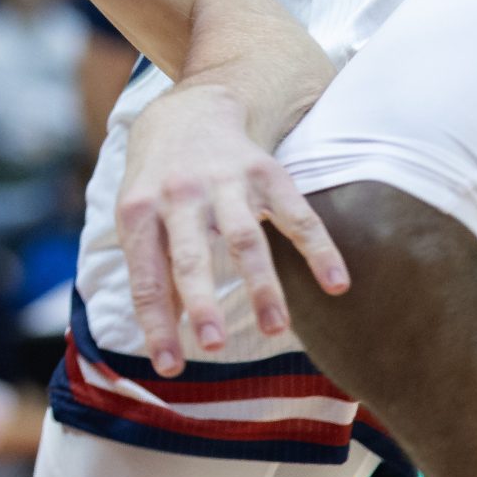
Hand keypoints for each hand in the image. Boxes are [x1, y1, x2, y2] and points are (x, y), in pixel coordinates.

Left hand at [116, 83, 349, 376]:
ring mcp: (224, 181)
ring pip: (245, 237)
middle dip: (201, 299)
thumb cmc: (159, 181)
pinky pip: (296, 213)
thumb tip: (162, 344)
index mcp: (139, 211)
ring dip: (261, 284)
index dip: (157, 323)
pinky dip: (319, 248)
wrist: (191, 109)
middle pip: (191, 254)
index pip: (147, 277)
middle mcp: (179, 194)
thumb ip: (153, 274)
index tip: (169, 367)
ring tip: (276, 328)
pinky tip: (337, 284)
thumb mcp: (139, 217)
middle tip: (213, 345)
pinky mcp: (266, 172)